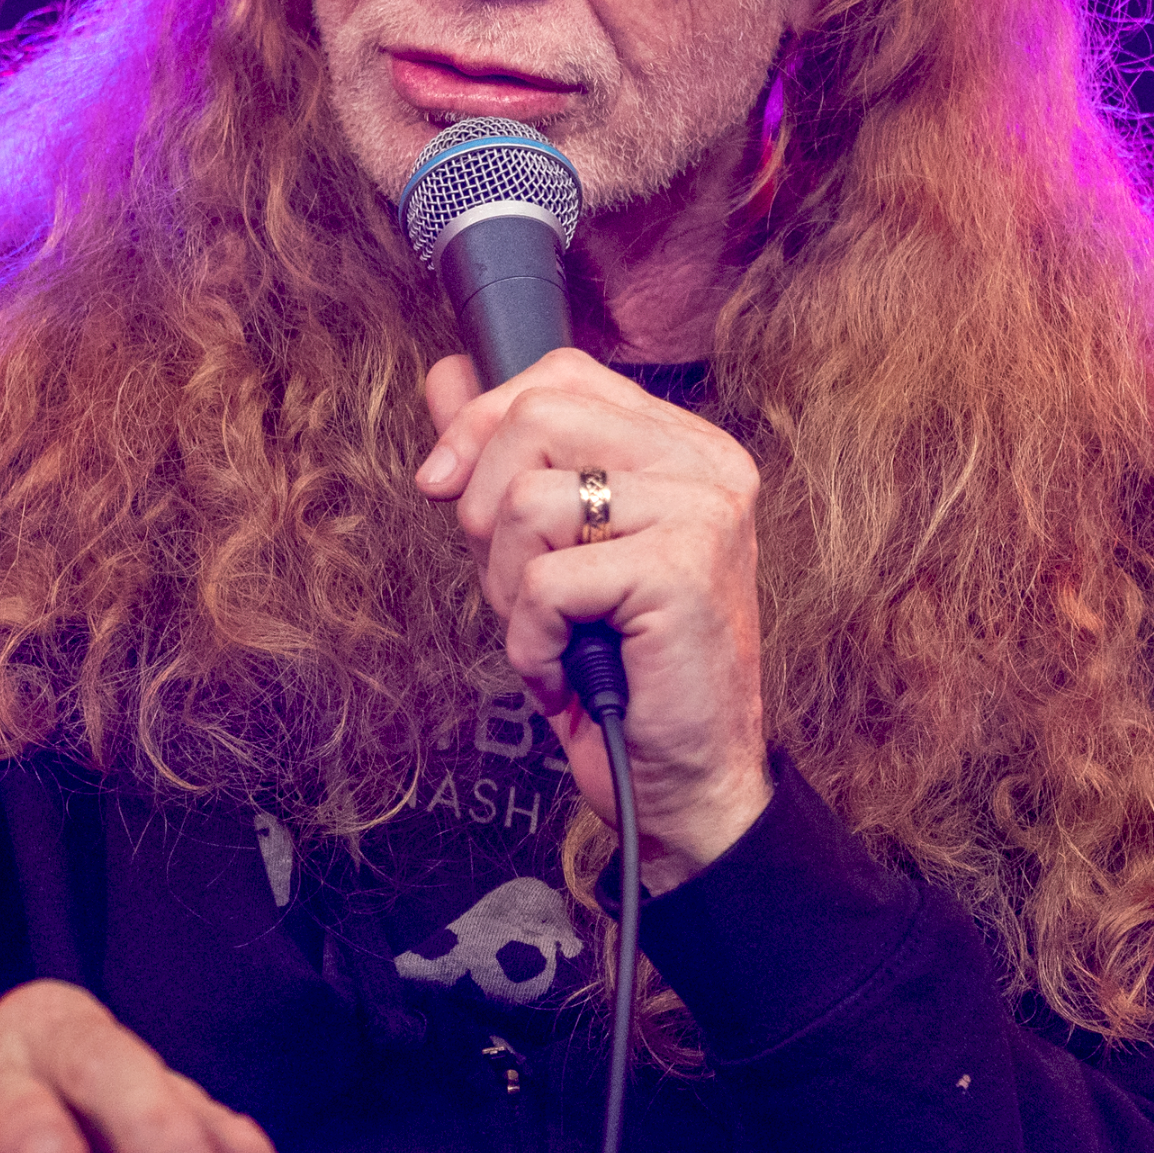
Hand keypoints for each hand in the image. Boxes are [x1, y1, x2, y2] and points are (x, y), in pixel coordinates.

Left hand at [417, 347, 775, 887]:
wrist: (682, 777)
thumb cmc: (621, 671)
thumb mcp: (548, 547)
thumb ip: (505, 459)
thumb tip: (446, 375)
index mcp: (684, 449)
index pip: (561, 375)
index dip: (483, 423)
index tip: (445, 488)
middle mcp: (707, 467)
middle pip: (538, 416)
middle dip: (485, 510)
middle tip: (518, 585)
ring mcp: (704, 513)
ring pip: (529, 500)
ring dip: (509, 588)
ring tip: (554, 633)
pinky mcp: (683, 570)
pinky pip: (544, 580)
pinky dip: (531, 642)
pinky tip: (569, 667)